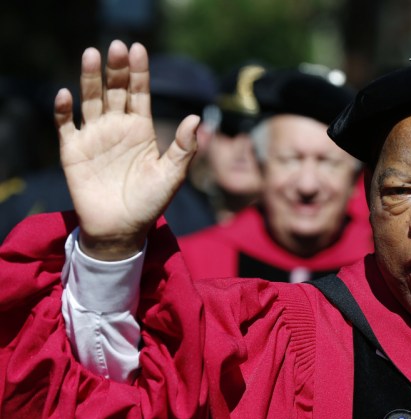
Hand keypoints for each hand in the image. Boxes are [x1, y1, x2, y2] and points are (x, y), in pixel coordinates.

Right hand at [55, 40, 199, 259]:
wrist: (122, 229)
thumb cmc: (150, 203)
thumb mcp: (172, 175)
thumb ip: (183, 147)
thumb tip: (196, 118)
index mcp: (141, 129)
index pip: (139, 93)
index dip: (139, 72)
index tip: (138, 50)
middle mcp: (117, 127)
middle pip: (115, 90)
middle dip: (115, 69)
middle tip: (116, 47)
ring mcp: (94, 137)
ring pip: (90, 100)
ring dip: (88, 79)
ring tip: (91, 55)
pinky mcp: (73, 151)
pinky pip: (65, 125)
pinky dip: (63, 110)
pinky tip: (66, 95)